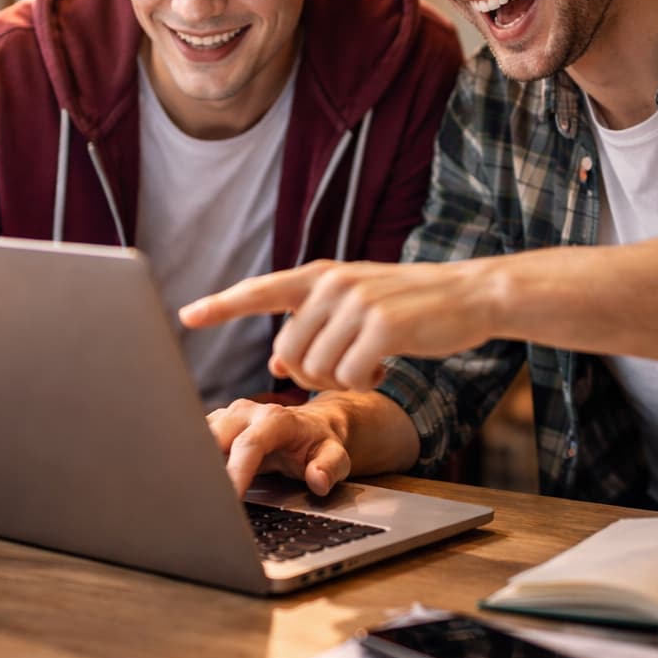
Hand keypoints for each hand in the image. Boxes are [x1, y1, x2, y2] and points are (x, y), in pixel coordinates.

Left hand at [181, 258, 498, 391]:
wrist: (470, 295)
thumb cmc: (411, 307)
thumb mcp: (356, 306)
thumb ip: (314, 324)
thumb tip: (276, 362)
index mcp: (321, 275)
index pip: (260, 290)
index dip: (221, 305)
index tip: (186, 315)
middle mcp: (332, 284)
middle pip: (288, 352)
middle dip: (311, 373)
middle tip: (347, 365)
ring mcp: (356, 303)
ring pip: (316, 369)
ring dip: (342, 378)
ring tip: (373, 359)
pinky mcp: (381, 327)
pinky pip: (348, 377)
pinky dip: (366, 381)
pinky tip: (388, 366)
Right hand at [207, 397, 353, 498]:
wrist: (312, 425)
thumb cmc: (320, 444)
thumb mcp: (336, 456)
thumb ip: (329, 467)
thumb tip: (317, 479)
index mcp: (276, 419)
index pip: (249, 444)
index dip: (236, 471)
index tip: (229, 497)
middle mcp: (247, 412)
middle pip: (215, 437)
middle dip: (205, 466)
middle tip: (202, 499)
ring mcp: (228, 415)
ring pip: (198, 435)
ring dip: (194, 462)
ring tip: (193, 492)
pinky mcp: (216, 423)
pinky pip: (196, 438)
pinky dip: (193, 459)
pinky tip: (193, 480)